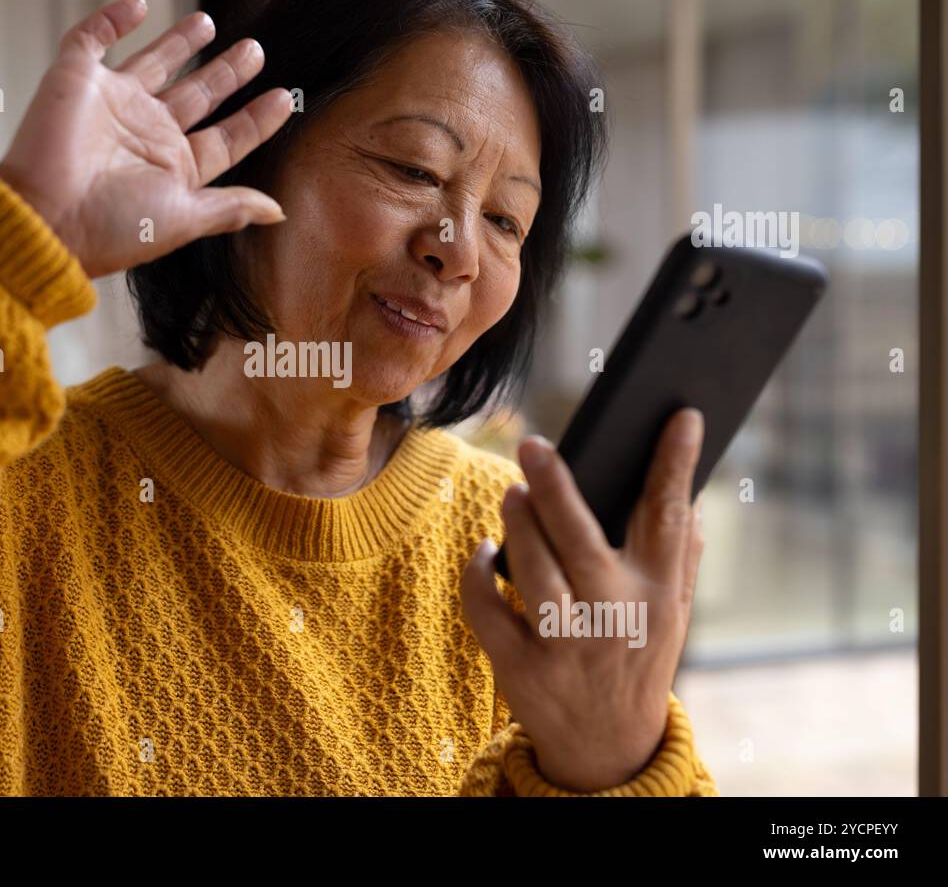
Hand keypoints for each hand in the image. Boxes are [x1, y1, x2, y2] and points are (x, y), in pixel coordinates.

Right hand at [0, 0, 292, 279]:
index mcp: (174, 168)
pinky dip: (112, 19)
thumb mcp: (185, 219)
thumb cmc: (113, 227)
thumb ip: (231, 208)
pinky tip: (138, 4)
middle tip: (255, 51)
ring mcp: (113, 104)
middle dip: (225, 74)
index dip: (254, 119)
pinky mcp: (77, 78)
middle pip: (197, 96)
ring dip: (180, 42)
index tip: (284, 98)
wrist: (46, 216)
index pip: (224, 137)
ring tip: (208, 21)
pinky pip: (93, 39)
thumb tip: (278, 211)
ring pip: (154, 63)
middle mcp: (146, 133)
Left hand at [460, 408, 705, 791]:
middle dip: (557, 487)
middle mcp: (614, 617)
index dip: (675, 465)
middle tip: (534, 445)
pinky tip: (487, 552)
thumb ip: (680, 556)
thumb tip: (687, 492)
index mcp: (658, 595)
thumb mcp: (673, 614)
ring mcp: (565, 645)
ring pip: (531, 569)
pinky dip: (480, 574)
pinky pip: (488, 608)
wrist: (608, 749)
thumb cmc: (638, 658)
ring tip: (514, 492)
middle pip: (581, 540)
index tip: (680, 417)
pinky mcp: (520, 667)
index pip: (668, 519)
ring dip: (517, 524)